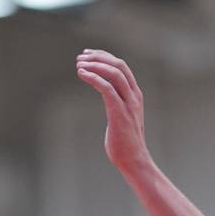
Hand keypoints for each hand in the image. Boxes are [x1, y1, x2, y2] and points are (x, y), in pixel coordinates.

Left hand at [76, 49, 148, 173]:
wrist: (134, 160)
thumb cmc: (125, 143)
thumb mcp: (122, 117)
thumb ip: (117, 104)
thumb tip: (107, 98)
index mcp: (135, 95)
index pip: (122, 67)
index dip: (105, 57)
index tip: (88, 54)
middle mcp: (134, 96)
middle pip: (119, 65)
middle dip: (98, 57)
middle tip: (80, 57)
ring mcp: (129, 104)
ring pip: (114, 74)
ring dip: (95, 65)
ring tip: (79, 64)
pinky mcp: (120, 113)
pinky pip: (107, 89)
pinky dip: (93, 78)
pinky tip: (82, 74)